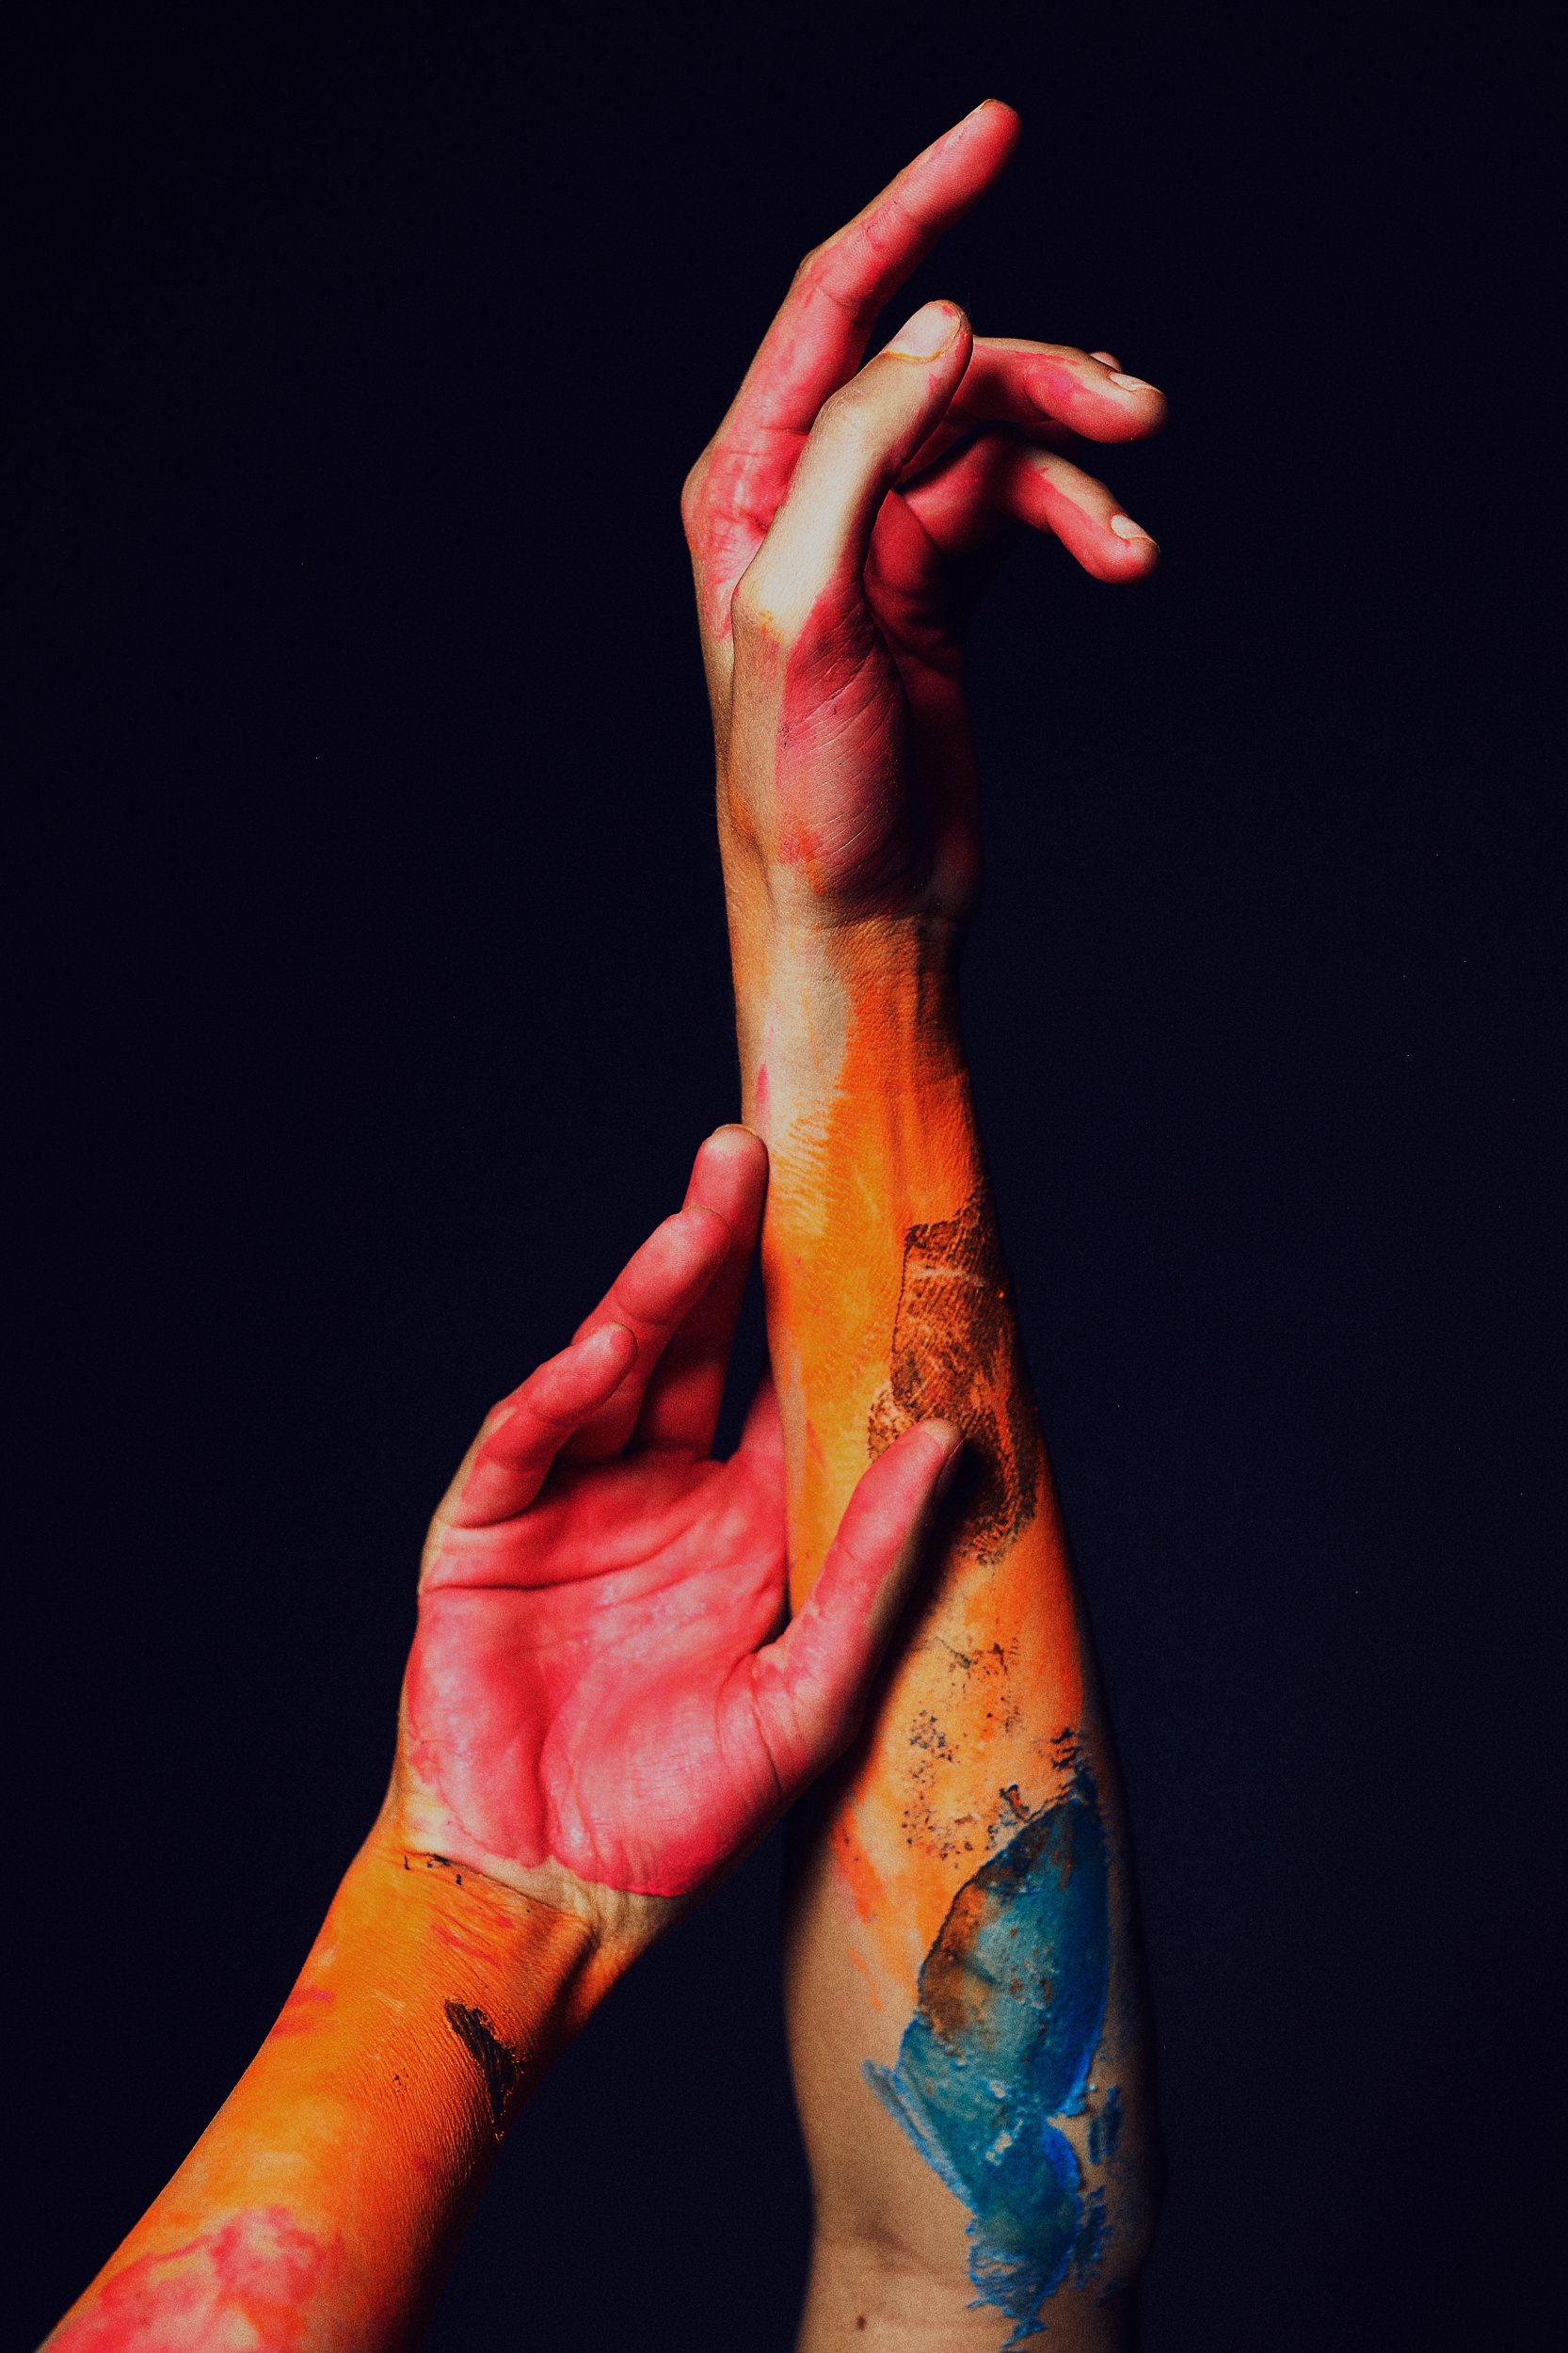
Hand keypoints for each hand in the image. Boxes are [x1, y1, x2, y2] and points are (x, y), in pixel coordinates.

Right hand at [386, 1127, 957, 1949]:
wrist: (557, 1893)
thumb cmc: (688, 1814)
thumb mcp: (808, 1694)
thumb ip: (872, 1568)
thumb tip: (946, 1443)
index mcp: (742, 1525)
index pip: (777, 1386)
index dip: (803, 1303)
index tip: (845, 1211)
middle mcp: (656, 1495)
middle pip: (688, 1345)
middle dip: (715, 1250)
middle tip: (745, 1154)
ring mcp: (568, 1506)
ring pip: (607, 1372)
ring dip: (647, 1298)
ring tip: (694, 1229)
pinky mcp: (485, 1534)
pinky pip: (523, 1444)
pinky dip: (559, 1392)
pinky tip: (603, 1349)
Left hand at [683, 100, 1164, 926]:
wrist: (858, 915)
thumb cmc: (803, 792)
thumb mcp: (806, 610)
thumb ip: (859, 455)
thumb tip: (939, 327)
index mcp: (748, 482)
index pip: (835, 304)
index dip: (914, 208)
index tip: (997, 128)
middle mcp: (812, 494)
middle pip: (944, 368)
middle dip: (1044, 377)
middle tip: (1137, 415)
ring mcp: (883, 540)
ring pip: (999, 439)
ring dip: (1078, 462)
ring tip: (1132, 533)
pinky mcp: (942, 591)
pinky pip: (1026, 509)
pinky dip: (1082, 522)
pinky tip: (1125, 561)